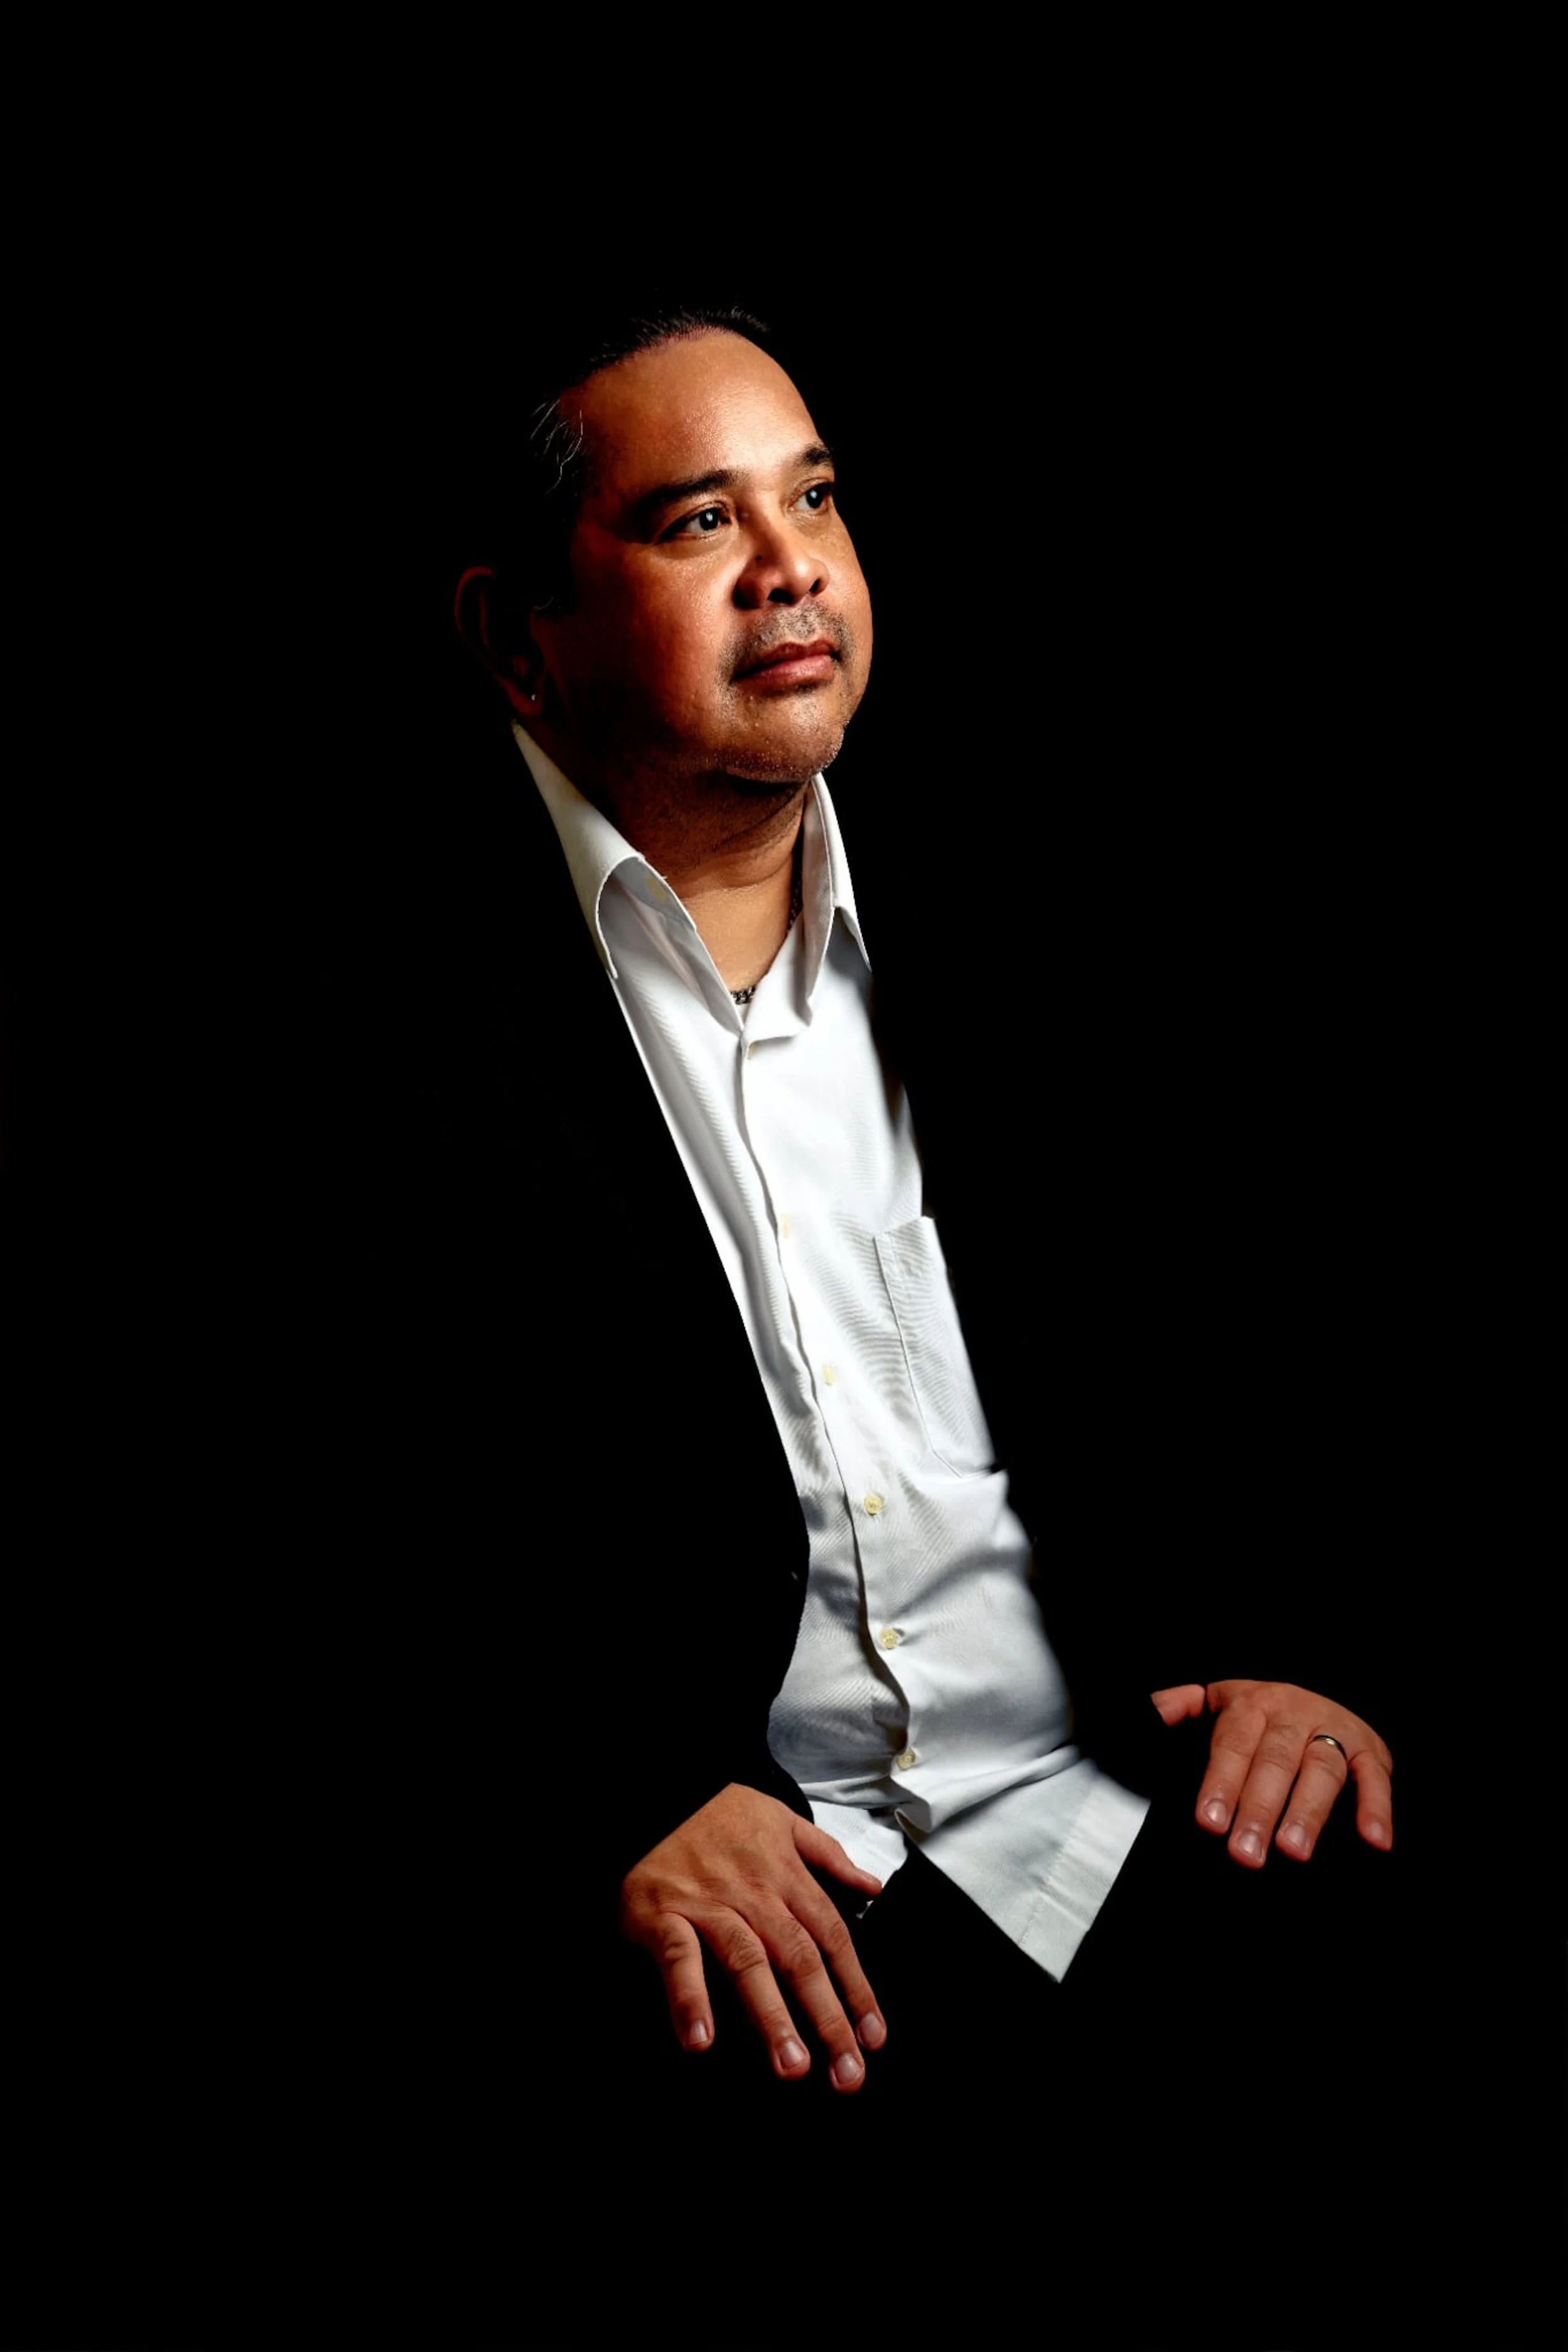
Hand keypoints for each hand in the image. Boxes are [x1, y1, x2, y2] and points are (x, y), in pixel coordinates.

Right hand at [618, 1783, 886, 2089]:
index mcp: (786, 1875)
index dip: (855, 1989)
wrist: (658, 1789)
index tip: (873, 2036)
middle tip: (847, 2072)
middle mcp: (754, 1893)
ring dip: (772, 2017)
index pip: (832, 1938)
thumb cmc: (718, 1812)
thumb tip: (872, 1887)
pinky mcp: (663, 1914)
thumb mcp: (781, 1819)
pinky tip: (701, 2039)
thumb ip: (828, 1856)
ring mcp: (709, 1904)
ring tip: (792, 2066)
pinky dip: (690, 1997)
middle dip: (827, 2018)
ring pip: (748, 1962)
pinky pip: (680, 1958)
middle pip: (799, 1960)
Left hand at [1150, 1680, 1393, 1866]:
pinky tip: (1374, 1840)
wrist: (1318, 1693)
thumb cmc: (1257, 1717)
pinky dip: (1377, 1807)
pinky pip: (1376, 1778)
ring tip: (1292, 1851)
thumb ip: (1175, 1711)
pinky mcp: (1370, 1750)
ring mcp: (1334, 1730)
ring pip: (1323, 1769)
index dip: (1220, 1783)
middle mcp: (1293, 1713)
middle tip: (1245, 1853)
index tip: (1209, 1822)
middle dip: (1259, 1809)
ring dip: (1308, 1812)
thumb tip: (1147, 1712)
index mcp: (1250, 1705)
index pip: (1232, 1746)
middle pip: (1275, 1761)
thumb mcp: (1214, 1706)